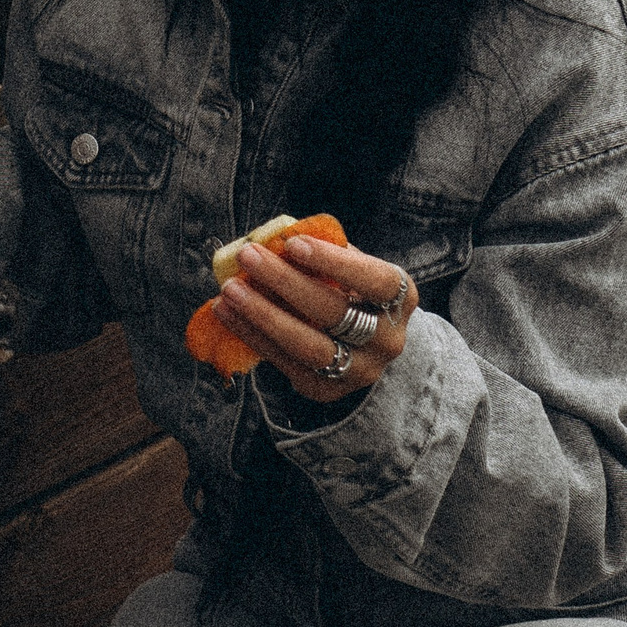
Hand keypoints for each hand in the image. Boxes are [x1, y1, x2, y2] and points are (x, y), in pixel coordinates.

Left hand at [214, 233, 418, 403]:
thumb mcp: (350, 269)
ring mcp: (359, 369)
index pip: (374, 279)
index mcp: (401, 298)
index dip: (334, 262)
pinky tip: (225, 312)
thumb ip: (324, 254)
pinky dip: (250, 335)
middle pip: (334, 312)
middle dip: (285, 282)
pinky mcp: (326, 388)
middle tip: (248, 256)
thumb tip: (275, 237)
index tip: (293, 244)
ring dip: (262, 314)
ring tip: (229, 289)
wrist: (366, 347)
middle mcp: (387, 339)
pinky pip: (284, 362)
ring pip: (307, 345)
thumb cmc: (351, 291)